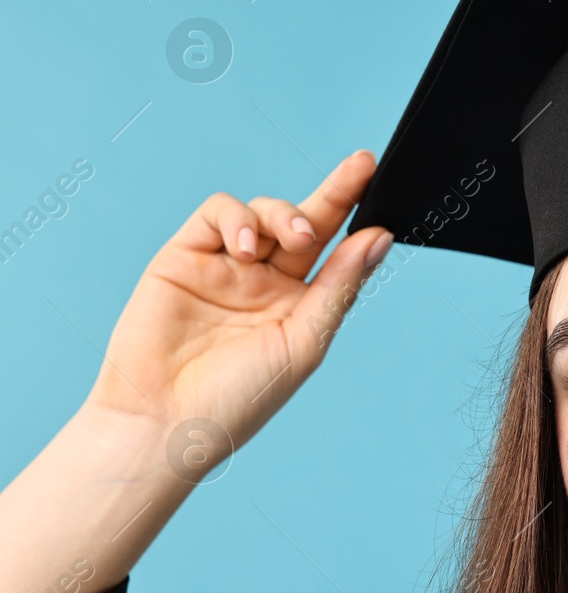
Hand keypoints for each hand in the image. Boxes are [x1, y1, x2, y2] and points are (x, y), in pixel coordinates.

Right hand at [82, 149, 391, 460]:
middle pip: (306, 221)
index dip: (357, 212)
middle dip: (335, 190)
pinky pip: (217, 213)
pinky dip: (238, 218)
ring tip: (291, 240)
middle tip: (359, 170)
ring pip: (264, 210)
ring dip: (285, 213)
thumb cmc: (239, 397)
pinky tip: (246, 248)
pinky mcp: (184, 256)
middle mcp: (266, 282)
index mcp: (301, 305)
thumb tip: (379, 238)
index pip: (336, 250)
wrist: (164, 421)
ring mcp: (225, 267)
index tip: (378, 175)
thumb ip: (340, 285)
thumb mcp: (305, 341)